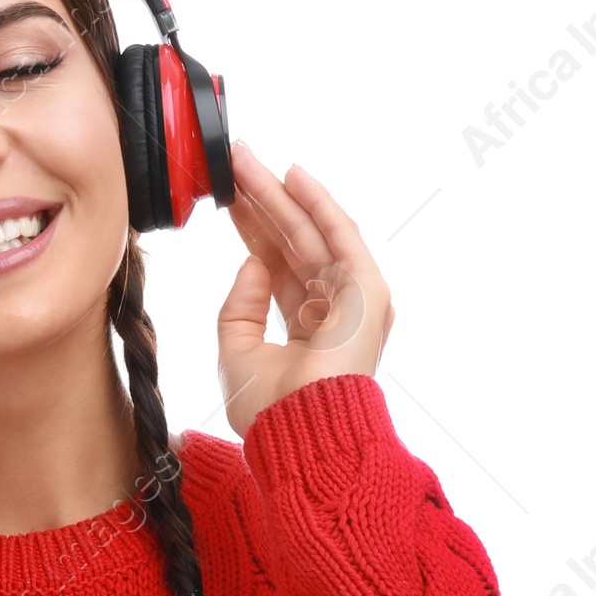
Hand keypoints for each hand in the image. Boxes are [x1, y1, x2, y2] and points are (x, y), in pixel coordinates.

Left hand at [216, 140, 395, 438]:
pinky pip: (340, 237)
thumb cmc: (271, 409)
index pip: (277, 266)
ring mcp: (353, 300)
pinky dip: (319, 204)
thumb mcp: (237, 351)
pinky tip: (295, 176)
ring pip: (310, 234)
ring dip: (281, 195)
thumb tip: (250, 262)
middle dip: (262, 203)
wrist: (301, 434)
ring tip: (247, 160)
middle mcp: (333, 310)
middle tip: (233, 165)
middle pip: (292, 244)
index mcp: (307, 329)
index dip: (252, 230)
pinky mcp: (367, 291)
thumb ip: (240, 305)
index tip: (227, 199)